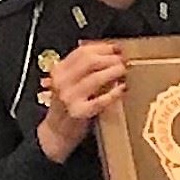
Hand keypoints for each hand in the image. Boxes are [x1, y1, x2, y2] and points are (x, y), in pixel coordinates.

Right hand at [38, 42, 125, 163]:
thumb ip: (83, 68)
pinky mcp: (79, 113)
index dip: (103, 47)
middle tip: (123, 59)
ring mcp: (70, 97)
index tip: (116, 47)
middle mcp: (62, 82)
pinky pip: (101, 100)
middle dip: (110, 57)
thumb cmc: (67, 106)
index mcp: (59, 71)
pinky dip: (114, 93)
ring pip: (95, 77)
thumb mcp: (68, 82)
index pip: (82, 51)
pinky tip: (122, 88)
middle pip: (89, 60)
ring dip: (113, 71)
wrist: (56, 132)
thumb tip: (109, 53)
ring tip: (124, 70)